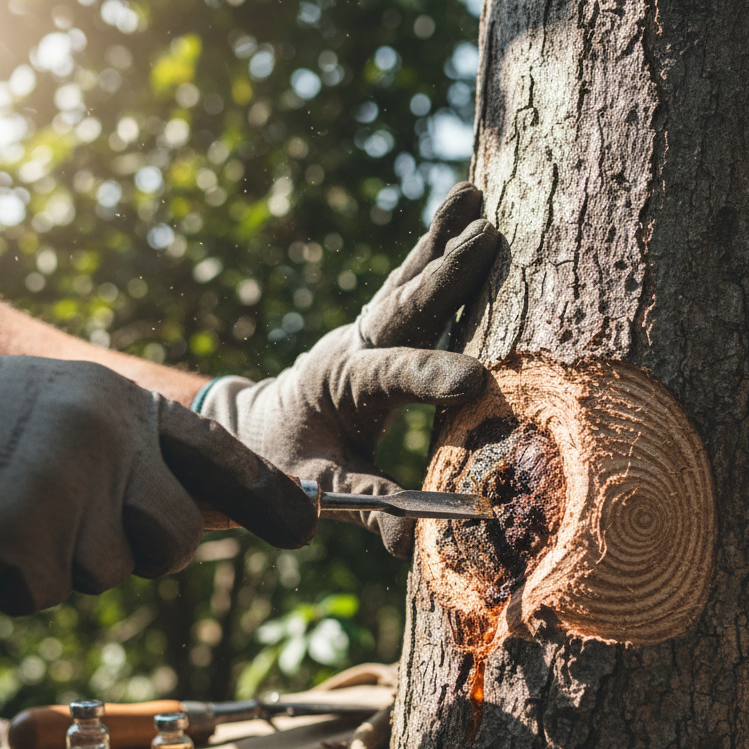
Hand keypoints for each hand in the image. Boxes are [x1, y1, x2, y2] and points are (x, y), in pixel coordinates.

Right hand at [0, 352, 316, 614]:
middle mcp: (108, 437)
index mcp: (122, 404)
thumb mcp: (67, 411)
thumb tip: (202, 520)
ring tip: (6, 508)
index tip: (305, 528)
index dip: (266, 497)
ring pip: (107, 575)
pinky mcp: (21, 533)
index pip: (217, 456)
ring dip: (62, 562)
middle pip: (176, 540)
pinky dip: (13, 582)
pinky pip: (46, 594)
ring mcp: (65, 482)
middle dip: (145, 552)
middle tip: (81, 525)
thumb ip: (136, 457)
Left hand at [197, 182, 499, 556]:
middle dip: (446, 278)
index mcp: (341, 385)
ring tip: (474, 199)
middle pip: (405, 308)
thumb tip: (408, 549)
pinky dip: (435, 248)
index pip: (391, 376)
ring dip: (441, 244)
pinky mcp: (378, 325)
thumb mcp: (320, 489)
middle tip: (488, 240)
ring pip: (407, 281)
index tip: (475, 381)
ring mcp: (365, 329)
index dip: (429, 377)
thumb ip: (364, 507)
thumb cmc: (288, 462)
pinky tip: (463, 212)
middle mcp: (354, 346)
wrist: (259, 426)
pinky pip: (409, 281)